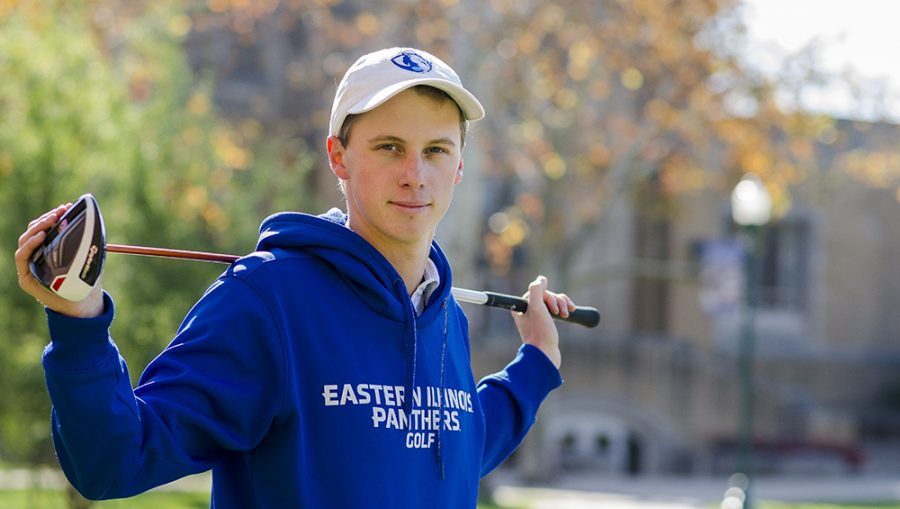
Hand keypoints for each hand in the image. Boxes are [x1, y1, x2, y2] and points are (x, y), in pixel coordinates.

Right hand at [15, 203, 104, 317]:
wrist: (84, 306)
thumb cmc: (88, 281)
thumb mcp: (91, 257)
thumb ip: (90, 242)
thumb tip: (96, 222)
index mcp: (50, 250)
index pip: (46, 228)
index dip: (53, 216)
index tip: (66, 207)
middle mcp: (37, 257)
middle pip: (34, 232)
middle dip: (46, 219)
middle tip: (59, 212)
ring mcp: (29, 267)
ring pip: (25, 241)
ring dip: (37, 228)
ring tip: (51, 220)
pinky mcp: (25, 278)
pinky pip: (22, 257)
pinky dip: (30, 245)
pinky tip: (41, 237)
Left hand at [511, 275, 574, 369]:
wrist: (545, 355)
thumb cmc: (540, 333)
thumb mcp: (536, 307)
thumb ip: (536, 290)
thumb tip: (541, 278)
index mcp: (521, 306)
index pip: (539, 291)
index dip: (549, 297)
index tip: (553, 309)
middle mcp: (527, 310)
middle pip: (547, 296)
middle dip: (558, 302)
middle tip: (561, 314)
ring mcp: (538, 317)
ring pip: (554, 302)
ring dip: (563, 305)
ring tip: (566, 316)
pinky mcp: (547, 323)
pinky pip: (557, 309)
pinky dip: (565, 309)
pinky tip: (571, 313)